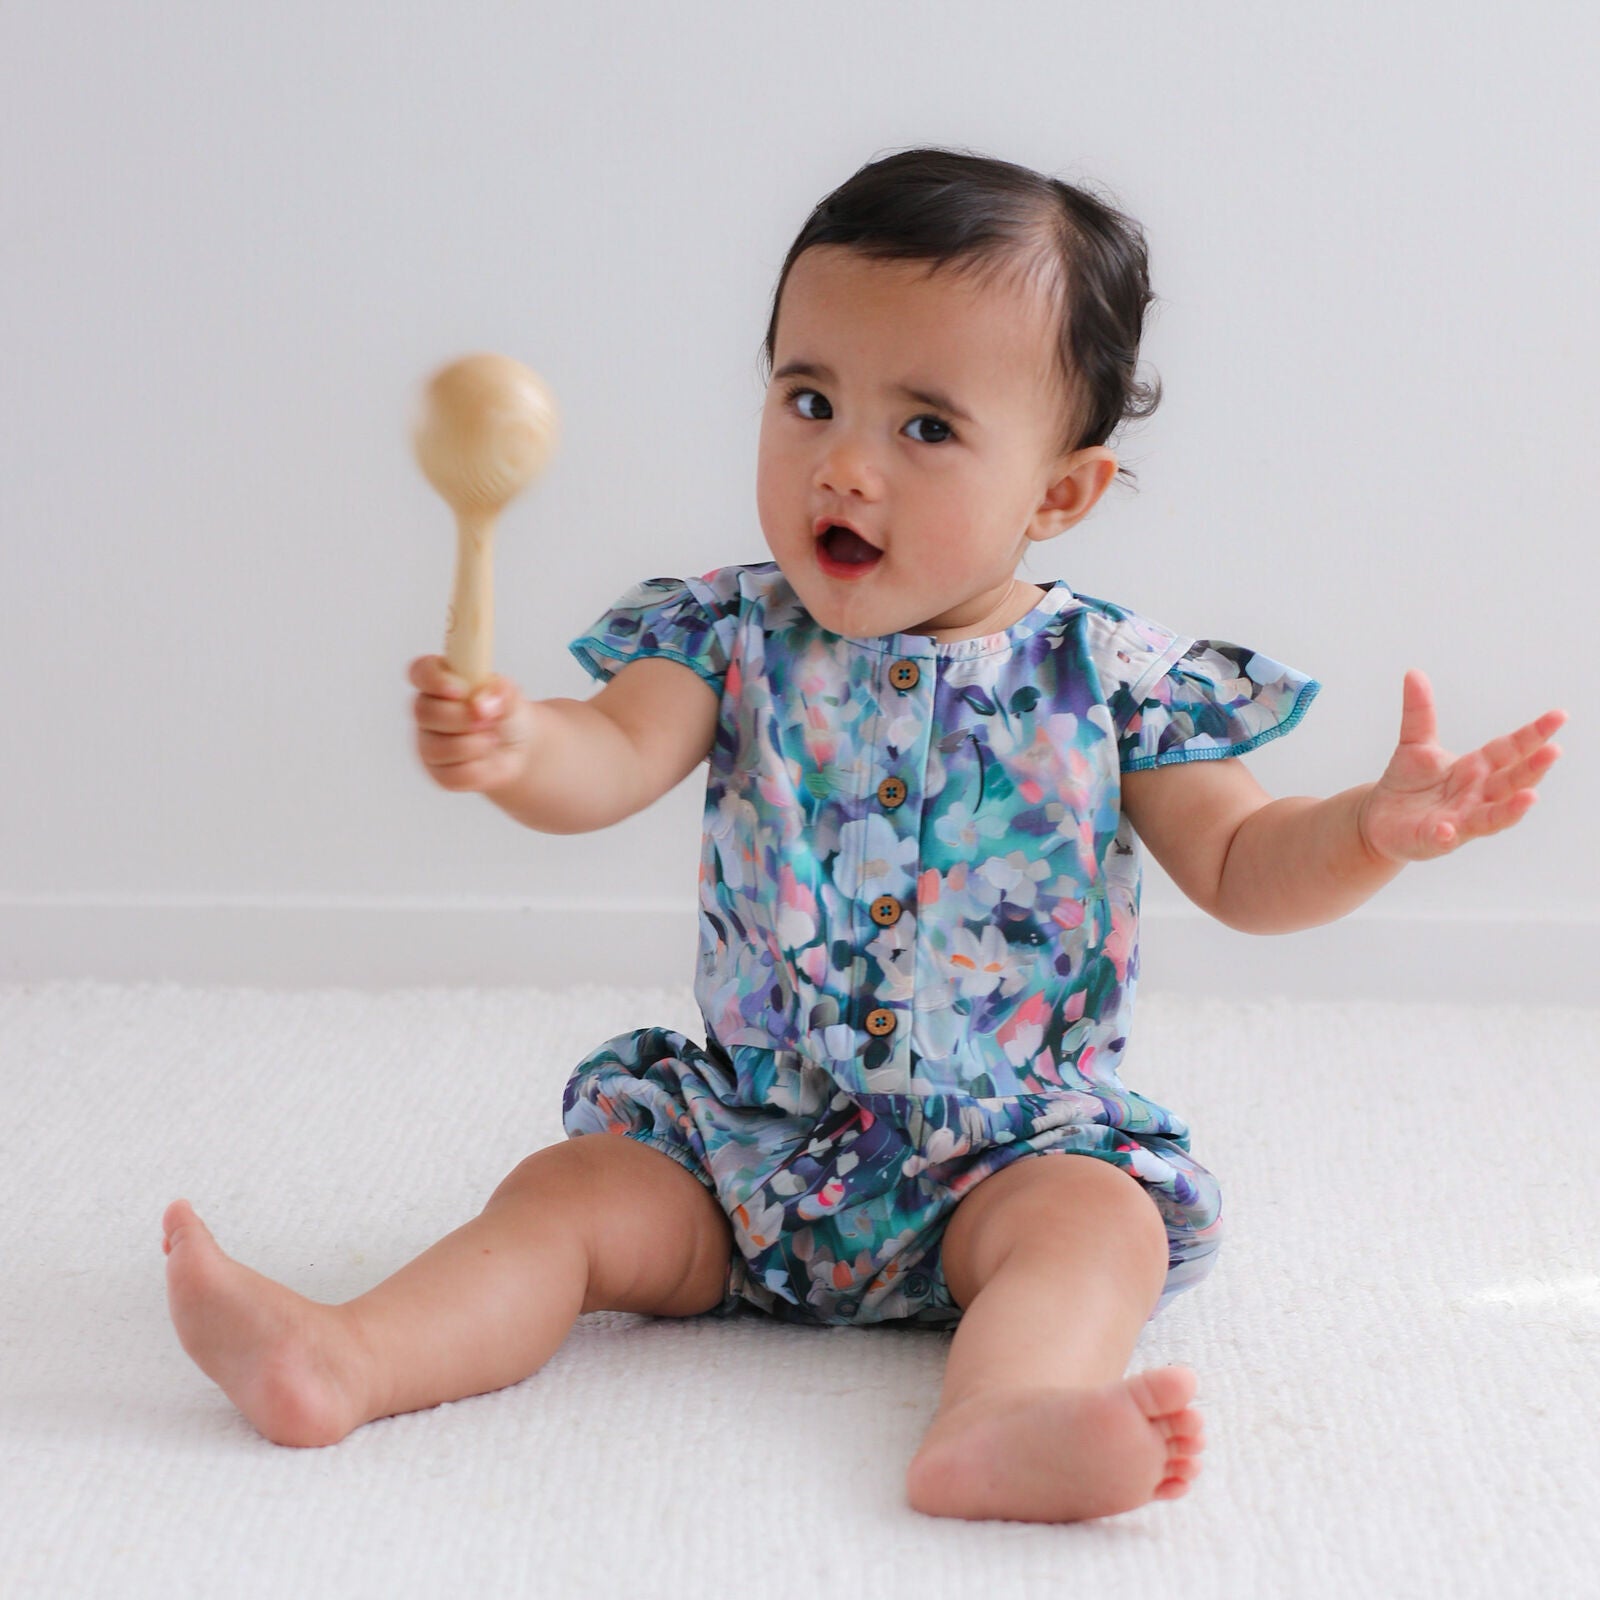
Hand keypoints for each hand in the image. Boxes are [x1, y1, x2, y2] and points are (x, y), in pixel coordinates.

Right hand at [408, 656, 538, 795]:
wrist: (520, 747)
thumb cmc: (506, 713)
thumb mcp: (510, 695)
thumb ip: (498, 691)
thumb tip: (480, 702)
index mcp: (439, 681)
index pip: (420, 671)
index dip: (434, 679)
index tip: (459, 689)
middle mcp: (426, 711)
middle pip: (425, 712)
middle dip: (463, 718)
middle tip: (488, 719)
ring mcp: (428, 743)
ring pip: (438, 748)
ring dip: (474, 745)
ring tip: (492, 739)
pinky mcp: (438, 772)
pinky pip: (453, 775)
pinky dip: (479, 769)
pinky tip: (486, 758)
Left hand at [1357, 669, 1566, 863]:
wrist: (1380, 819)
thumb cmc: (1407, 783)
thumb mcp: (1414, 743)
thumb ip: (1419, 712)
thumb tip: (1413, 673)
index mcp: (1478, 768)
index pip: (1511, 749)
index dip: (1534, 734)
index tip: (1559, 716)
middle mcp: (1477, 795)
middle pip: (1511, 782)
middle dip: (1533, 769)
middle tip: (1554, 751)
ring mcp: (1460, 820)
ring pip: (1492, 817)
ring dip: (1511, 809)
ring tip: (1529, 797)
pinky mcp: (1433, 839)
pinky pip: (1443, 838)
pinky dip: (1447, 834)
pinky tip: (1448, 829)